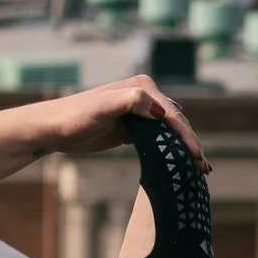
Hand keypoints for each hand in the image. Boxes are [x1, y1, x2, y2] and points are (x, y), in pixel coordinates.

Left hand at [38, 76, 209, 168]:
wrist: (53, 128)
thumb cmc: (74, 116)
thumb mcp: (101, 107)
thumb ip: (128, 101)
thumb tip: (156, 108)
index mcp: (142, 87)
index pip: (171, 114)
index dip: (186, 136)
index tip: (196, 156)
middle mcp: (144, 96)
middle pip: (175, 122)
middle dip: (190, 144)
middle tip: (204, 168)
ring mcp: (139, 113)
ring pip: (169, 132)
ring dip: (183, 149)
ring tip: (199, 170)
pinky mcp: (132, 128)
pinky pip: (157, 139)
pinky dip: (170, 151)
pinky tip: (179, 165)